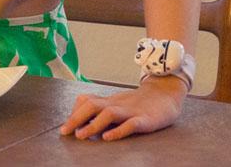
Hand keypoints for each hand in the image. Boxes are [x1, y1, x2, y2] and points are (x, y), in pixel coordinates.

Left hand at [60, 76, 186, 140]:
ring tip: (81, 135)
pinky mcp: (145, 120)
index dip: (74, 113)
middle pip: (92, 105)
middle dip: (76, 118)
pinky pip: (131, 124)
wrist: (166, 92)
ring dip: (93, 125)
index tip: (65, 127)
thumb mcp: (119, 103)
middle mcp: (117, 104)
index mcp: (110, 101)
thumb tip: (83, 123)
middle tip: (64, 132)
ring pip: (109, 114)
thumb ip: (103, 111)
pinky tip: (108, 138)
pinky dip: (118, 131)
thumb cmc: (140, 102)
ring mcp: (131, 111)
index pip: (87, 101)